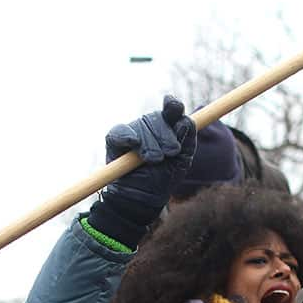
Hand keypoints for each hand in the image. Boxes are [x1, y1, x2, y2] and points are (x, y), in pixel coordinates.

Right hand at [88, 95, 196, 246]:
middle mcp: (149, 127)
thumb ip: (187, 139)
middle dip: (165, 135)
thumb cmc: (164, 178)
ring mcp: (132, 131)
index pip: (171, 111)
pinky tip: (133, 143)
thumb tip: (186, 120)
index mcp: (167, 128)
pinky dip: (127, 136)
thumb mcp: (182, 161)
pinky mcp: (115, 140)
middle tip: (169, 154)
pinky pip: (120, 131)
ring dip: (149, 143)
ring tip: (153, 161)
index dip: (173, 106)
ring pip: (141, 126)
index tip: (174, 106)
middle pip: (158, 118)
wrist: (142, 197)